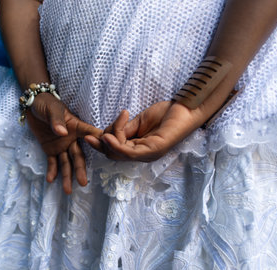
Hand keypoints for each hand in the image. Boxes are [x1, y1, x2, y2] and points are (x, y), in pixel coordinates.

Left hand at [27, 93, 102, 193]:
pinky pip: (52, 162)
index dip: (99, 141)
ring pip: (66, 163)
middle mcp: (71, 139)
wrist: (33, 105)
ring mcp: (62, 145)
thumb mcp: (52, 109)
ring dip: (67, 176)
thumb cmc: (46, 103)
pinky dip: (52, 171)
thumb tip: (62, 133)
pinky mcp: (50, 149)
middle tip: (83, 182)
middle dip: (80, 169)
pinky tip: (51, 180)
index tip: (109, 150)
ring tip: (68, 190)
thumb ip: (57, 120)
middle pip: (78, 156)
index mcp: (76, 127)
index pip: (90, 134)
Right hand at [85, 101, 205, 161]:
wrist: (187, 107)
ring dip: (108, 143)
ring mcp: (149, 154)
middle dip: (100, 145)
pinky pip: (129, 153)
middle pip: (114, 155)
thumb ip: (124, 128)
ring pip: (119, 154)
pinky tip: (108, 136)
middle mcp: (143, 154)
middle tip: (90, 136)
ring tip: (106, 132)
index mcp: (139, 147)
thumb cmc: (167, 112)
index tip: (94, 132)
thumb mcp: (139, 120)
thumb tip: (109, 134)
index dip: (102, 143)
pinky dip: (116, 146)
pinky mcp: (154, 150)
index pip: (115, 150)